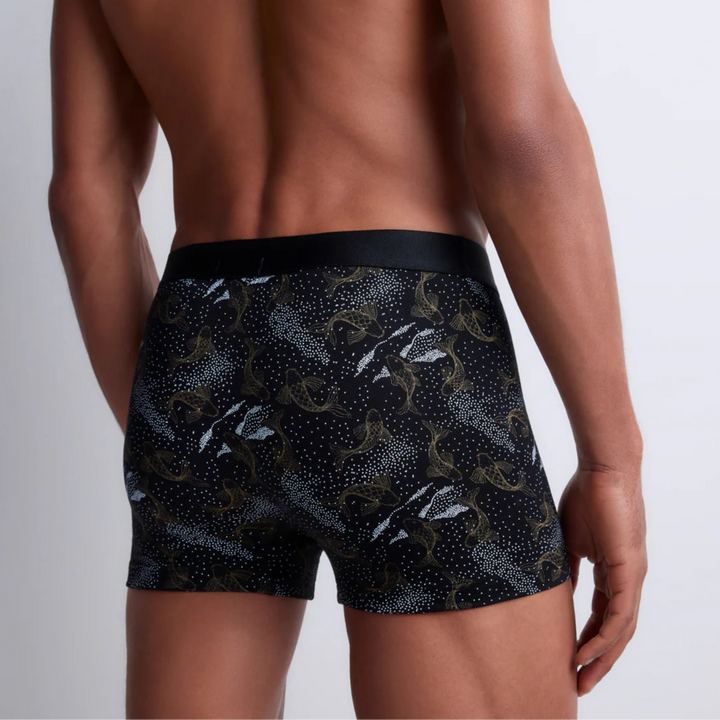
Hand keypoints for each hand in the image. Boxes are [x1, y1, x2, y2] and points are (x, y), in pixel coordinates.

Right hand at [558, 458, 646, 696]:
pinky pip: (620, 614)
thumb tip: (559, 591)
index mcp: (612, 570)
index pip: (603, 615)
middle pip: (616, 631)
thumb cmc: (586, 496)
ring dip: (602, 657)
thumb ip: (567, 567)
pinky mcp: (630, 570)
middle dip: (599, 660)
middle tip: (579, 684)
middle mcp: (627, 579)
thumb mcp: (569, 540)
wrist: (602, 470)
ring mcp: (632, 576)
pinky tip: (588, 652)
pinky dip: (605, 637)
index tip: (570, 660)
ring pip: (621, 629)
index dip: (589, 639)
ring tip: (582, 677)